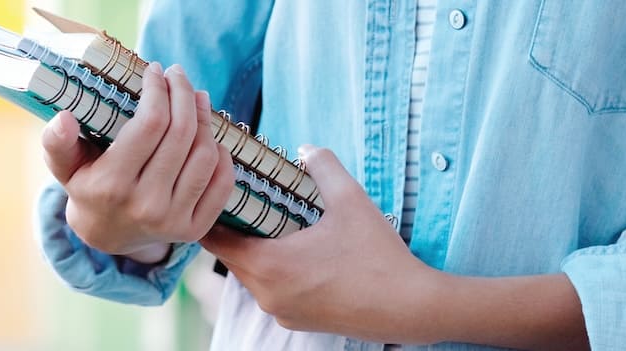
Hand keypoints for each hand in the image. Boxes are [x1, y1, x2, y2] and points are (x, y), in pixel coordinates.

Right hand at [41, 62, 234, 259]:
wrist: (105, 236)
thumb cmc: (86, 187)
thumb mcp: (64, 166)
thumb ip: (57, 143)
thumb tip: (63, 118)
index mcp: (112, 185)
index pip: (150, 124)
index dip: (158, 90)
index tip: (155, 71)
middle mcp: (146, 205)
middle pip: (181, 134)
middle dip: (183, 94)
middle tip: (178, 76)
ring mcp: (174, 220)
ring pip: (205, 155)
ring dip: (205, 119)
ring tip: (195, 99)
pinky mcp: (195, 229)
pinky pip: (222, 182)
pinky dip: (222, 153)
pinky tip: (208, 135)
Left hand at [200, 145, 446, 343]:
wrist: (411, 308)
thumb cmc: (379, 257)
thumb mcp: (351, 201)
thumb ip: (323, 167)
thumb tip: (306, 149)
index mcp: (268, 265)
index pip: (216, 238)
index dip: (213, 212)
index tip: (217, 191)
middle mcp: (266, 294)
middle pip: (231, 257)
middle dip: (236, 229)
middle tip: (245, 200)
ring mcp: (281, 312)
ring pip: (252, 275)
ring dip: (256, 251)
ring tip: (271, 223)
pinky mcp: (297, 322)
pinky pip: (272, 291)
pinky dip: (275, 271)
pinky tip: (297, 252)